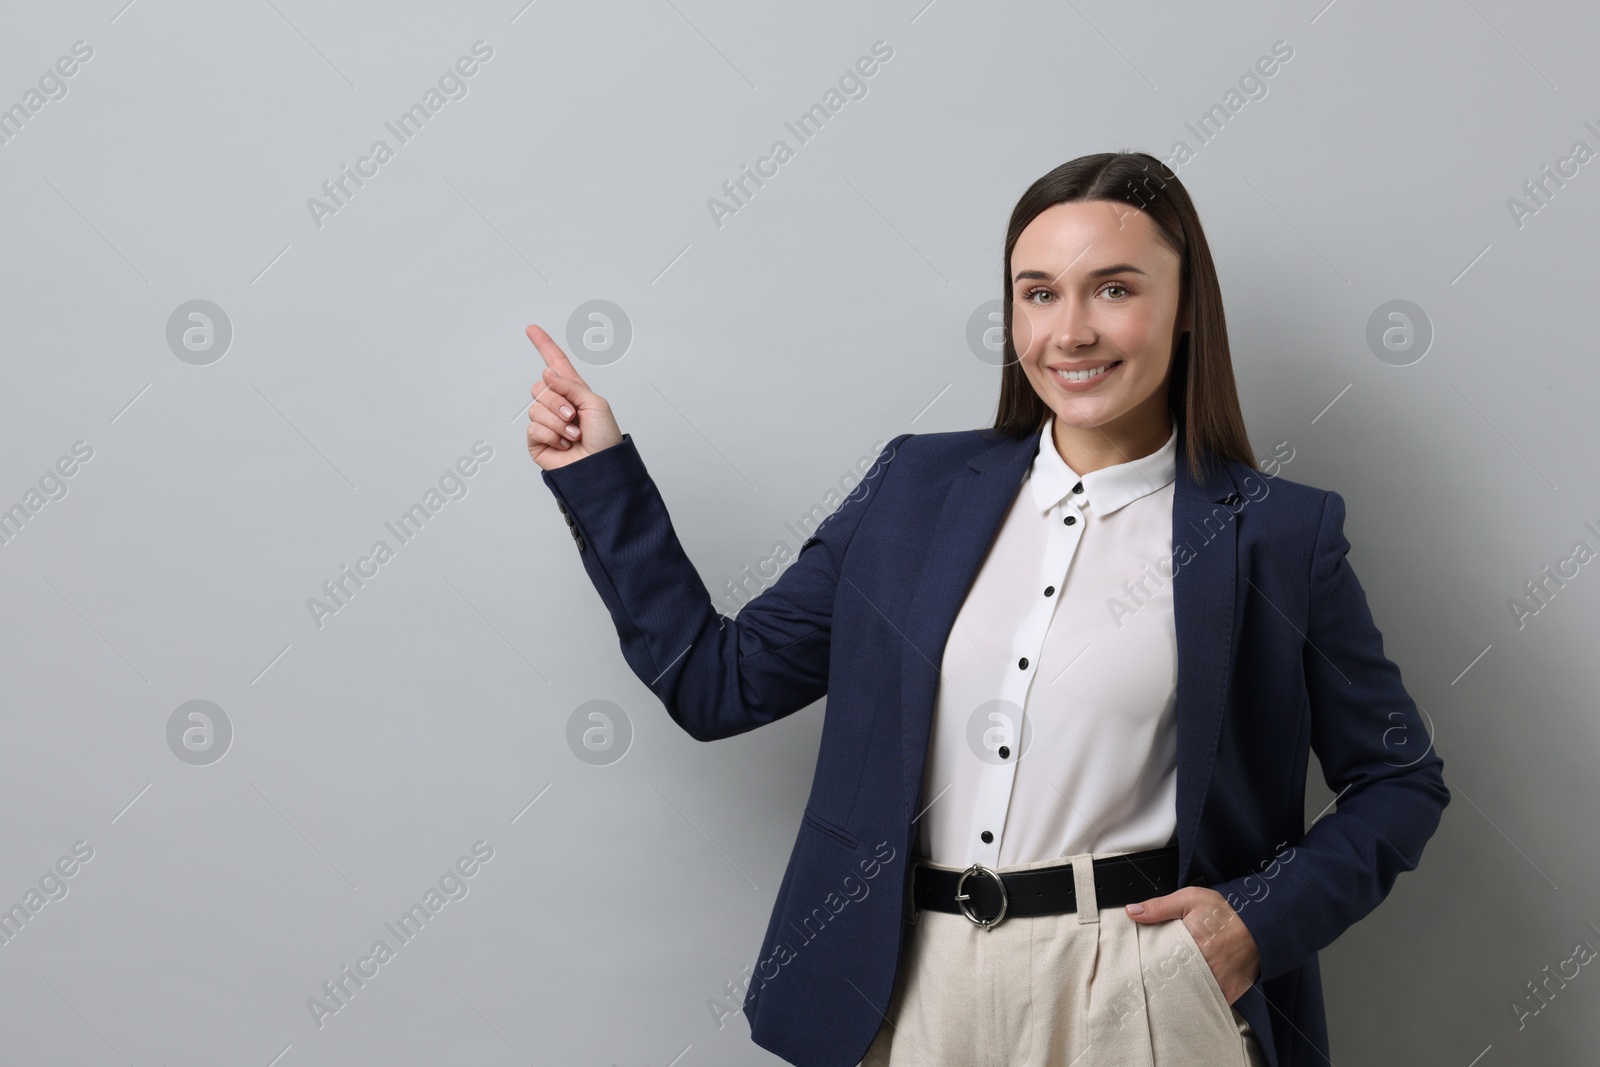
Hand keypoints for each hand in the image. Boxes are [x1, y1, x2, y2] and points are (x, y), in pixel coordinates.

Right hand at [524, 324, 622, 470]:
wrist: (600, 467)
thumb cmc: (605, 438)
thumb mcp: (595, 402)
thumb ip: (570, 385)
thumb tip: (546, 374)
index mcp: (573, 391)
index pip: (555, 363)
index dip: (544, 345)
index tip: (532, 329)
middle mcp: (557, 404)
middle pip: (540, 385)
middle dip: (558, 401)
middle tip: (574, 417)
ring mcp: (546, 422)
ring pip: (536, 407)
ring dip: (558, 422)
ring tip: (573, 434)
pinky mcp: (537, 440)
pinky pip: (533, 427)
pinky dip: (551, 435)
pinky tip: (564, 444)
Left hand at [1125, 887, 1260, 1003]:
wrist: (1260, 925)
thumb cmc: (1225, 912)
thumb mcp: (1190, 900)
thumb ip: (1159, 907)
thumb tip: (1132, 912)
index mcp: (1192, 945)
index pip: (1161, 964)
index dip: (1148, 969)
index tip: (1139, 969)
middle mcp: (1205, 968)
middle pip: (1173, 983)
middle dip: (1160, 984)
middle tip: (1148, 983)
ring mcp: (1218, 984)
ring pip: (1190, 997)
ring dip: (1178, 995)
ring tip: (1164, 992)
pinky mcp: (1229, 993)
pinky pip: (1208, 1004)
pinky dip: (1198, 1002)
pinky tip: (1186, 997)